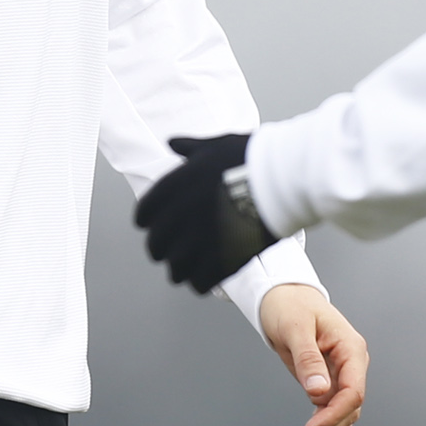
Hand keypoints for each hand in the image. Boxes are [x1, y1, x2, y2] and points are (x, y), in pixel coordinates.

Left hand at [136, 133, 270, 294]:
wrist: (282, 179)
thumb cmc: (251, 159)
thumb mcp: (215, 145)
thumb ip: (190, 148)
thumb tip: (173, 143)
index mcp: (174, 187)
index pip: (144, 212)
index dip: (146, 220)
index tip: (149, 225)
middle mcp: (180, 216)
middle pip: (156, 245)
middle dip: (160, 249)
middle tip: (166, 252)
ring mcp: (200, 241)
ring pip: (175, 269)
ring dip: (179, 270)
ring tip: (185, 270)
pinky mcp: (220, 262)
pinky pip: (199, 283)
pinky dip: (200, 283)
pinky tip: (205, 279)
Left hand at [257, 284, 365, 425]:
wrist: (283, 297)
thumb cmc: (291, 305)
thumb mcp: (296, 329)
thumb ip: (309, 360)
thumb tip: (318, 392)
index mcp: (351, 350)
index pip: (353, 392)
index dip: (334, 415)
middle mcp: (350, 366)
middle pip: (348, 411)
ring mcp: (340, 376)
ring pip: (339, 417)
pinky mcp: (327, 384)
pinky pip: (326, 413)